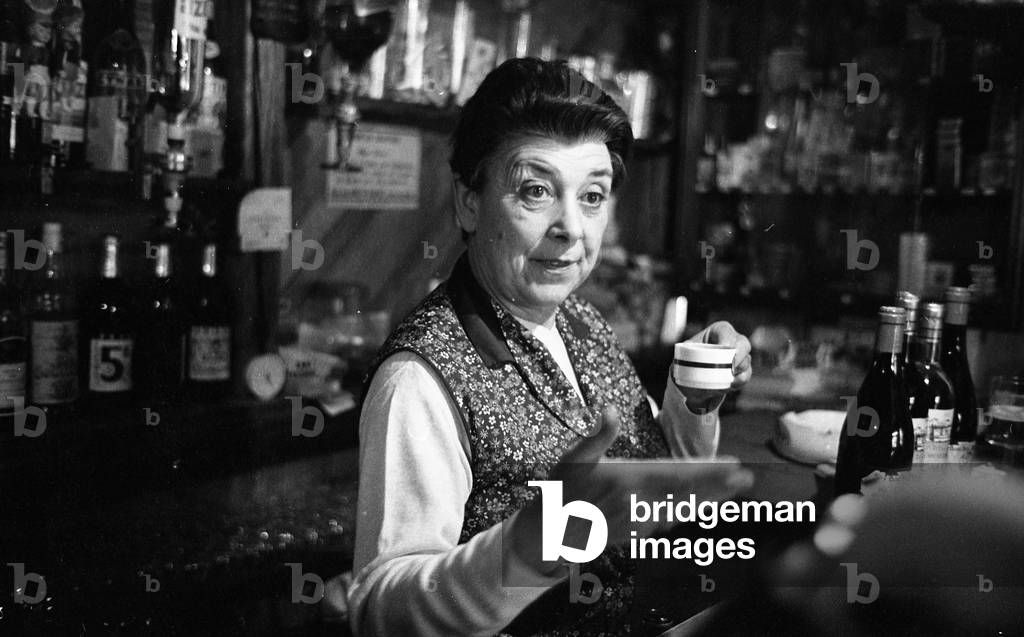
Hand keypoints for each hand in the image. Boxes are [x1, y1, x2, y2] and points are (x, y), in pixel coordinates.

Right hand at [506, 407, 752, 577]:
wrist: (550, 532)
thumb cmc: (561, 491)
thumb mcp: (574, 458)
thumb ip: (597, 436)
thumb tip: (610, 410)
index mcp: (628, 482)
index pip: (677, 476)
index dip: (707, 471)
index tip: (730, 465)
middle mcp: (638, 504)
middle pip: (688, 494)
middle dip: (719, 487)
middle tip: (746, 479)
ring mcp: (638, 521)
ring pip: (682, 509)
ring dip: (709, 500)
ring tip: (732, 490)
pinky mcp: (635, 533)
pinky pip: (669, 521)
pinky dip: (689, 512)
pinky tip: (701, 506)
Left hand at [675, 321, 751, 411]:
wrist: (693, 380)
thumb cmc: (688, 361)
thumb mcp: (683, 354)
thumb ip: (684, 355)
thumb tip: (685, 360)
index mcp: (717, 331)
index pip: (725, 331)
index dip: (728, 340)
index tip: (726, 349)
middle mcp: (732, 340)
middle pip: (743, 344)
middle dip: (739, 356)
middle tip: (732, 367)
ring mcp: (740, 356)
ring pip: (746, 361)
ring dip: (738, 372)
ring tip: (726, 379)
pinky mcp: (743, 371)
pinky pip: (746, 376)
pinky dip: (738, 381)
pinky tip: (729, 385)